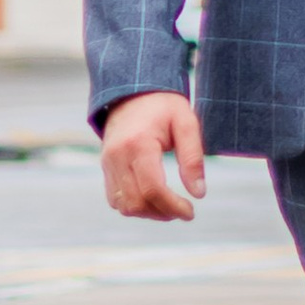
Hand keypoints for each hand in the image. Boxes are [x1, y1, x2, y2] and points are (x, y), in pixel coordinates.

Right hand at [100, 91, 207, 220]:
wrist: (132, 91)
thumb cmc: (164, 106)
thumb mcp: (186, 122)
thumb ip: (193, 158)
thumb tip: (199, 193)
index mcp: (138, 143)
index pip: (152, 189)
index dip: (173, 207)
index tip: (190, 212)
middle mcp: (117, 156)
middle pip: (137, 202)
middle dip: (163, 213)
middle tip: (184, 210)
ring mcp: (107, 163)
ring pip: (124, 206)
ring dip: (149, 213)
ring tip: (170, 206)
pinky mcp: (105, 168)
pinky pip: (116, 199)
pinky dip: (135, 206)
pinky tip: (154, 199)